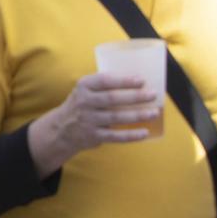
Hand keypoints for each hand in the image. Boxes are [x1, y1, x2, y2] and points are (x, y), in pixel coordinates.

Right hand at [29, 72, 160, 174]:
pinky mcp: (93, 136)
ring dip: (137, 115)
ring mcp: (88, 119)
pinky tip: (145, 132)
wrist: (62, 128)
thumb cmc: (83, 104)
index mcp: (84, 86)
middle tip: (153, 95)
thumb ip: (104, 86)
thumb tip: (138, 84)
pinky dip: (131, 135)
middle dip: (135, 97)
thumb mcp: (86, 90)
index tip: (141, 80)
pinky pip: (115, 136)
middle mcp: (84, 102)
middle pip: (112, 98)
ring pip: (116, 117)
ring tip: (154, 113)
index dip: (124, 81)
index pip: (105, 80)